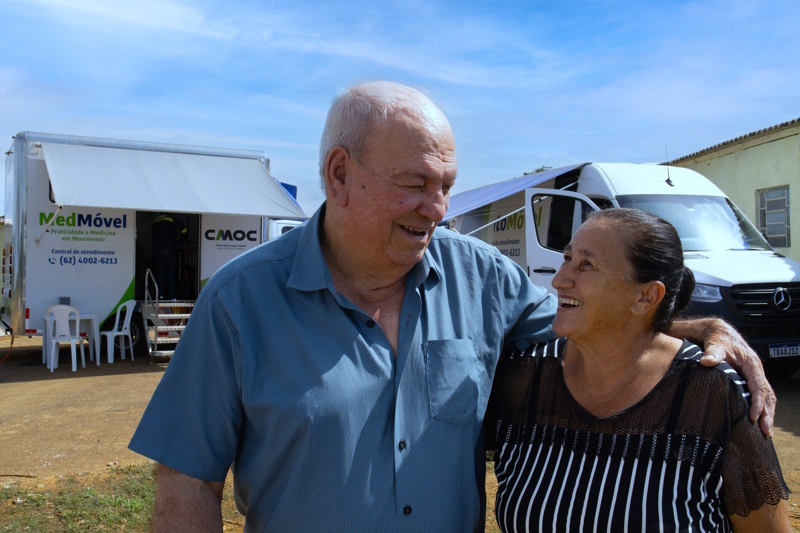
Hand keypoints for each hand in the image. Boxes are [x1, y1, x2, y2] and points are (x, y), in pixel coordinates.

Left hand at [698, 319, 774, 436]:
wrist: (720, 333)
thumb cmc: (718, 340)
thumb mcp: (715, 345)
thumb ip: (712, 353)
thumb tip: (706, 361)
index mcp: (752, 365)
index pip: (759, 387)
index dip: (757, 403)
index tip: (753, 418)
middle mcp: (757, 371)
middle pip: (768, 395)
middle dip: (768, 414)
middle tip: (766, 432)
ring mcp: (756, 375)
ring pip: (767, 397)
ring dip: (768, 414)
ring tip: (766, 432)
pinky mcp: (751, 379)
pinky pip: (761, 395)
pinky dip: (763, 409)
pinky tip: (759, 421)